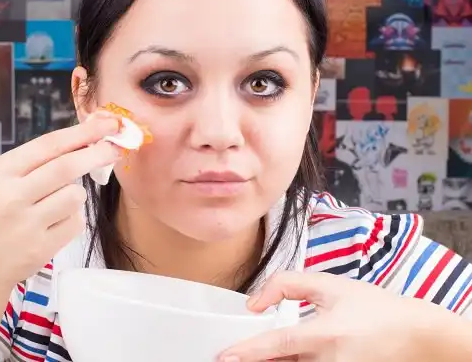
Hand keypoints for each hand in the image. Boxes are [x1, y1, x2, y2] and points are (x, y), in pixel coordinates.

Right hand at [0, 111, 121, 289]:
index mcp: (0, 172)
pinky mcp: (42, 247)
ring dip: (75, 195)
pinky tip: (51, 226)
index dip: (83, 132)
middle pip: (67, 167)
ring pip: (75, 195)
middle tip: (115, 148)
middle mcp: (12, 196)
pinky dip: (72, 219)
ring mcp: (27, 224)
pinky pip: (76, 222)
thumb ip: (36, 162)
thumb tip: (87, 141)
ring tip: (54, 205)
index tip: (107, 123)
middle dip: (97, 154)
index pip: (49, 145)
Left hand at [218, 271, 470, 361]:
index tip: (223, 356)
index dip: (249, 351)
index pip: (278, 345)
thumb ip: (287, 284)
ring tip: (255, 353)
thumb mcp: (330, 285)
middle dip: (256, 361)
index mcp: (326, 333)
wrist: (415, 335)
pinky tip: (282, 356)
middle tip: (231, 356)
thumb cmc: (373, 307)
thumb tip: (255, 304)